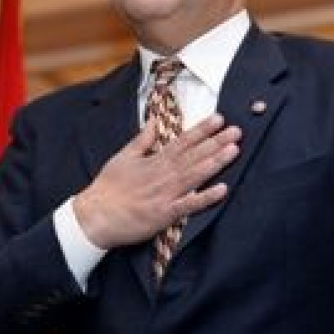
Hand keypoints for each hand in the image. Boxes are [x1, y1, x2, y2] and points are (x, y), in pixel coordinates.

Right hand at [73, 113, 240, 248]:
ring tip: (234, 151)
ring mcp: (166, 194)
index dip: (202, 130)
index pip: (182, 141)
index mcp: (154, 160)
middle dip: (216, 142)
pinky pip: (189, 205)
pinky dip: (205, 197)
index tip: (219, 119)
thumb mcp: (123, 157)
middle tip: (237, 131)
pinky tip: (223, 189)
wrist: (96, 215)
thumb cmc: (108, 187)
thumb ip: (141, 140)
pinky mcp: (165, 214)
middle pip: (194, 155)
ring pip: (195, 175)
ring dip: (215, 162)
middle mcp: (163, 174)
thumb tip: (152, 121)